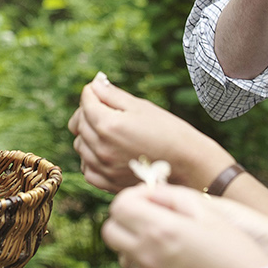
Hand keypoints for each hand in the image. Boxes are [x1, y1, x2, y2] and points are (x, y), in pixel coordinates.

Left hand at [67, 76, 232, 191]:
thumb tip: (95, 84)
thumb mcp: (142, 107)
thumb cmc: (169, 132)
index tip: (101, 89)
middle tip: (105, 109)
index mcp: (108, 125)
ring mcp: (103, 168)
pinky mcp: (108, 183)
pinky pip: (87, 168)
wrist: (188, 167)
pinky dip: (91, 158)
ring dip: (88, 135)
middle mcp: (101, 148)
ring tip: (109, 131)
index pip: (86, 101)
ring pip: (80, 145)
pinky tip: (107, 152)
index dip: (93, 91)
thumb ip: (113, 95)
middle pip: (79, 122)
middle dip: (88, 111)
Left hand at [103, 184, 267, 267]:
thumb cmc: (237, 252)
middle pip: (111, 232)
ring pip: (126, 259)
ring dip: (140, 249)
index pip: (119, 206)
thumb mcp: (209, 213)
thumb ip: (172, 196)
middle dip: (127, 222)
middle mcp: (147, 258)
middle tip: (152, 222)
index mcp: (160, 230)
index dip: (132, 199)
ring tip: (173, 250)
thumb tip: (149, 192)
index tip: (148, 201)